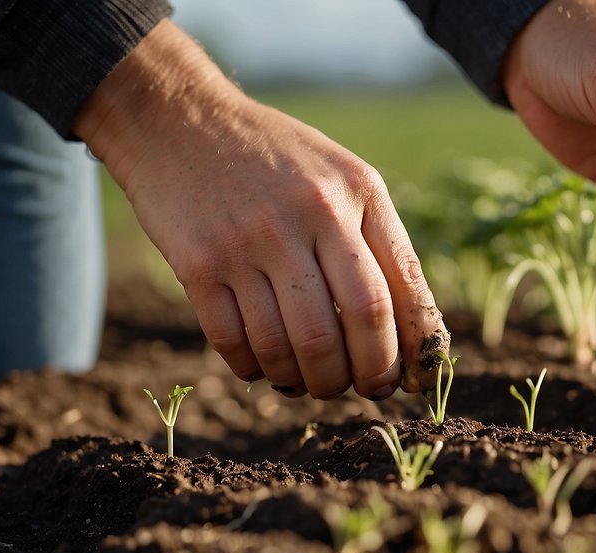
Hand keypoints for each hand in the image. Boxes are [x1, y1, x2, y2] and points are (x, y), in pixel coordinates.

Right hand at [74, 20, 447, 397]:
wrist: (177, 119)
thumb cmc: (277, 162)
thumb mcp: (343, 179)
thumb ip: (380, 245)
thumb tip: (418, 337)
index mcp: (356, 194)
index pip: (399, 290)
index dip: (408, 348)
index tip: (407, 378)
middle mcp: (309, 214)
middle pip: (357, 321)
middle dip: (367, 374)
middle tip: (363, 390)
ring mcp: (249, 240)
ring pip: (295, 344)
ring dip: (311, 381)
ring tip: (314, 383)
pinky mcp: (197, 263)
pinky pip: (235, 342)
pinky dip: (256, 369)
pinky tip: (265, 368)